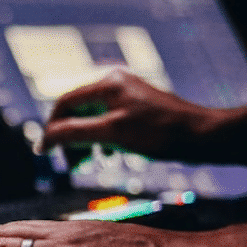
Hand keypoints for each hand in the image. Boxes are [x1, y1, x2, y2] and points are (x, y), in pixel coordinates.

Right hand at [41, 69, 218, 160]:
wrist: (202, 136)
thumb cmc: (159, 134)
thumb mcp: (112, 133)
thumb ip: (74, 134)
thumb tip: (45, 139)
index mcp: (106, 84)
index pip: (65, 104)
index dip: (51, 128)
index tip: (44, 152)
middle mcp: (115, 83)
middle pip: (78, 110)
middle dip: (69, 137)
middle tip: (70, 163)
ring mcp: (128, 94)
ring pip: (93, 117)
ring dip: (84, 141)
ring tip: (86, 162)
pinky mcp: (138, 107)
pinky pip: (109, 121)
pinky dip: (101, 139)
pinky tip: (108, 155)